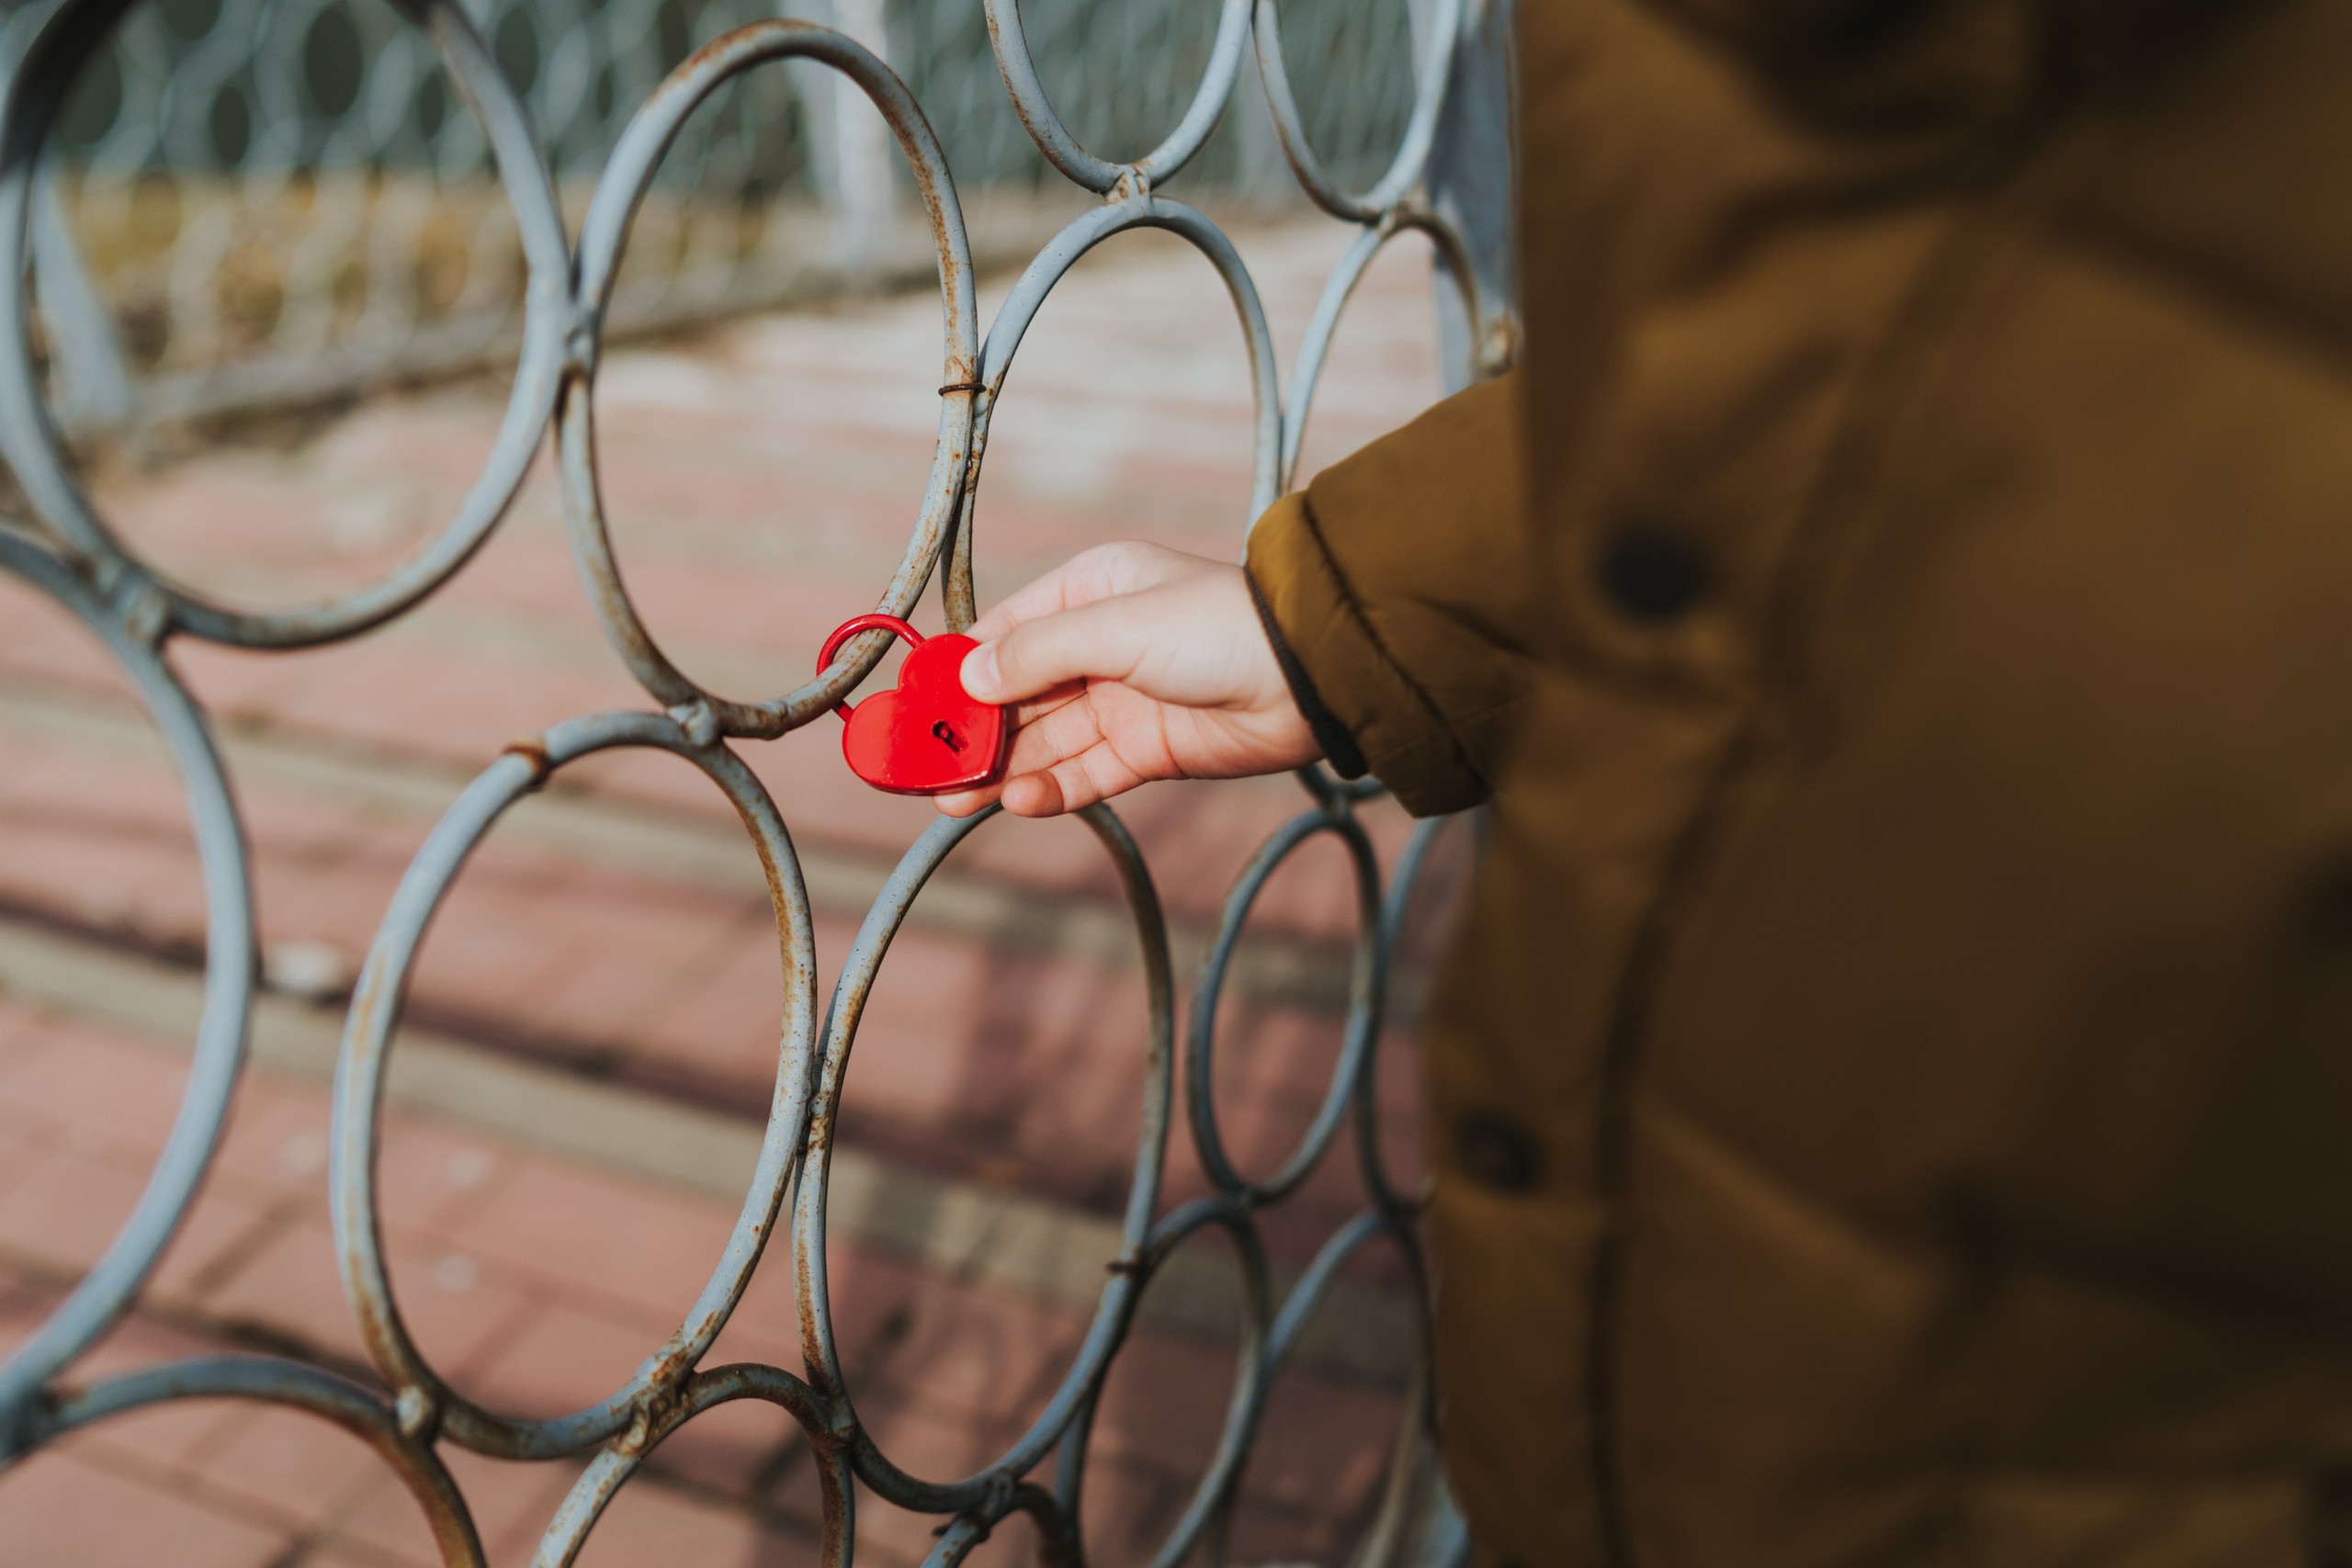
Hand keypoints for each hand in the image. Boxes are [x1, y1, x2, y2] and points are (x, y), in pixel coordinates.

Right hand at [936, 541, 1319, 817]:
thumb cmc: (1217, 627)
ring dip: (999, 770)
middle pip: (1016, 695)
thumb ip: (1038, 653)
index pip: (1003, 635)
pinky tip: (1016, 801)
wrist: (1309, 677)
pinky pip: (1086, 773)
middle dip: (970, 733)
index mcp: (1087, 592)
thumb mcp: (1117, 626)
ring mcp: (1122, 701)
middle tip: (921, 771)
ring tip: (952, 799)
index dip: (956, 673)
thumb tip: (968, 675)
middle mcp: (1098, 646)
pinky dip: (1050, 789)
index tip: (913, 708)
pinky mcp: (1148, 751)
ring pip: (1044, 741)